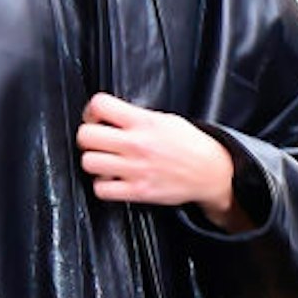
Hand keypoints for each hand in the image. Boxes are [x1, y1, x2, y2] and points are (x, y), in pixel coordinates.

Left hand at [77, 94, 239, 227]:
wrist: (211, 171)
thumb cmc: (190, 145)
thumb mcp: (165, 119)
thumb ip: (136, 117)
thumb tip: (111, 116)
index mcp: (143, 122)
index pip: (100, 105)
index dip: (91, 111)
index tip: (96, 118)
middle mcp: (137, 144)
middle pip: (86, 136)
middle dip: (87, 137)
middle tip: (97, 141)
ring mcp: (135, 169)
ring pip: (89, 163)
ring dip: (93, 162)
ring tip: (106, 162)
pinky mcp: (138, 192)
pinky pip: (101, 190)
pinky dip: (102, 186)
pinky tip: (112, 180)